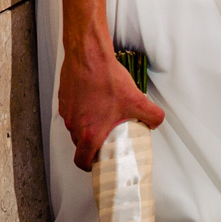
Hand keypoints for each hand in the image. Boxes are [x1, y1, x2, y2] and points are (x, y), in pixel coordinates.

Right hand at [56, 43, 164, 170]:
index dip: (90, 166)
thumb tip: (156, 122)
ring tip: (102, 116)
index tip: (98, 164)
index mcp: (89, 132)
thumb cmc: (106, 78)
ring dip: (86, 127)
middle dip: (92, 145)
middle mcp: (74, 125)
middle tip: (106, 139)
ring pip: (76, 128)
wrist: (88, 55)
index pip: (82, 161)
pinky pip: (72, 112)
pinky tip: (94, 101)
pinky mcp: (64, 99)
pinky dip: (81, 111)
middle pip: (80, 145)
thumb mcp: (137, 100)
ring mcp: (67, 112)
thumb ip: (152, 116)